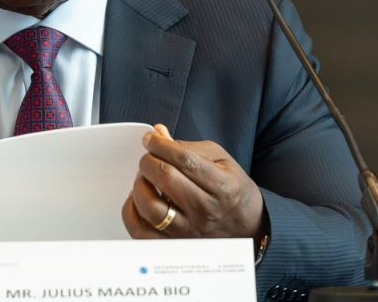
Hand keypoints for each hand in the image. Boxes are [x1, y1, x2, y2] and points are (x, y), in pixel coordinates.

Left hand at [122, 124, 263, 241]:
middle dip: (148, 161)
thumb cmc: (229, 187)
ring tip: (144, 179)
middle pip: (166, 178)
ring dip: (139, 186)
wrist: (246, 223)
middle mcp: (206, 211)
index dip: (161, 145)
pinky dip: (132, 212)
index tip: (150, 139)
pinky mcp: (174, 244)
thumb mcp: (218, 159)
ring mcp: (190, 231)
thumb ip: (186, 146)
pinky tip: (138, 200)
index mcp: (222, 186)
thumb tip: (157, 133)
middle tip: (149, 158)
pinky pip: (141, 232)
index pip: (184, 160)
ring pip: (151, 207)